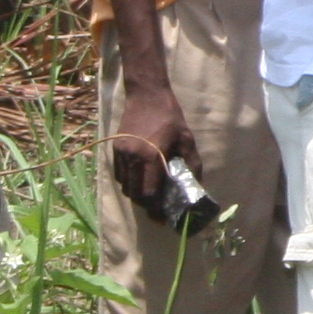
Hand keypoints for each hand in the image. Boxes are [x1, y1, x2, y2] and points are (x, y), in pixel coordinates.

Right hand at [109, 84, 197, 209]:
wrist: (146, 95)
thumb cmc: (170, 117)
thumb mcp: (186, 140)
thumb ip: (192, 165)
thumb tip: (197, 186)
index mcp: (151, 156)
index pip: (150, 194)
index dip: (156, 210)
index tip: (163, 219)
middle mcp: (133, 158)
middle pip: (135, 194)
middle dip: (146, 206)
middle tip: (158, 210)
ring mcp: (121, 153)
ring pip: (125, 186)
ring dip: (137, 195)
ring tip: (150, 196)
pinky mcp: (115, 148)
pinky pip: (119, 175)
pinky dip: (129, 182)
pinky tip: (140, 180)